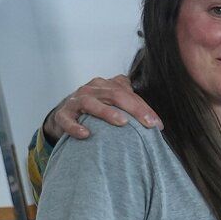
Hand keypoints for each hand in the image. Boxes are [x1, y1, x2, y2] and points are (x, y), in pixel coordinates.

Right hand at [42, 75, 159, 140]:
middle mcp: (91, 89)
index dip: (144, 108)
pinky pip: (67, 120)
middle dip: (134, 109)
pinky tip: (86, 134)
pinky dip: (75, 127)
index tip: (157, 124)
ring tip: (122, 122)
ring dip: (107, 112)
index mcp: (105, 85)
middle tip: (147, 124)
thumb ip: (132, 106)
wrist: (66, 115)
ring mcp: (75, 101)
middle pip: (114, 95)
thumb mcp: (113, 104)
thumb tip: (158, 122)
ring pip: (91, 103)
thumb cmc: (95, 109)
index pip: (128, 94)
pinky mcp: (62, 114)